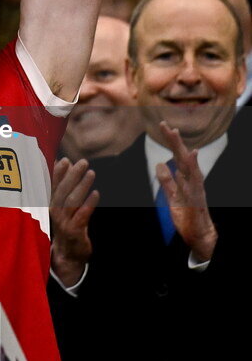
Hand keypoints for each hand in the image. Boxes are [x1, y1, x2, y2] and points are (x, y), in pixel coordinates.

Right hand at [50, 158, 98, 286]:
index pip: (52, 186)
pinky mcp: (74, 232)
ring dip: (82, 186)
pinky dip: (89, 204)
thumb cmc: (65, 225)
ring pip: (72, 201)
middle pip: (62, 191)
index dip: (58, 172)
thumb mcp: (60, 205)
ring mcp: (64, 222)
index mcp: (50, 204)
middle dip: (72, 175)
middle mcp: (55, 212)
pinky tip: (96, 194)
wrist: (66, 256)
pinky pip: (82, 215)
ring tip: (91, 173)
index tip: (65, 160)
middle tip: (83, 162)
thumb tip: (65, 162)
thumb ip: (62, 184)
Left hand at [156, 122, 217, 261]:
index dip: (171, 142)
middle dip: (174, 141)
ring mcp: (195, 188)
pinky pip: (195, 180)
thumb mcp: (173, 197)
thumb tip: (160, 164)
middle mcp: (192, 180)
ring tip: (174, 134)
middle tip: (164, 125)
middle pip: (182, 157)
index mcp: (186, 179)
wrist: (199, 235)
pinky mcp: (196, 197)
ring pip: (188, 165)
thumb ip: (167, 181)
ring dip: (181, 148)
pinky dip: (193, 167)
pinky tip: (192, 155)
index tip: (164, 127)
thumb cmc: (187, 215)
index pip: (177, 157)